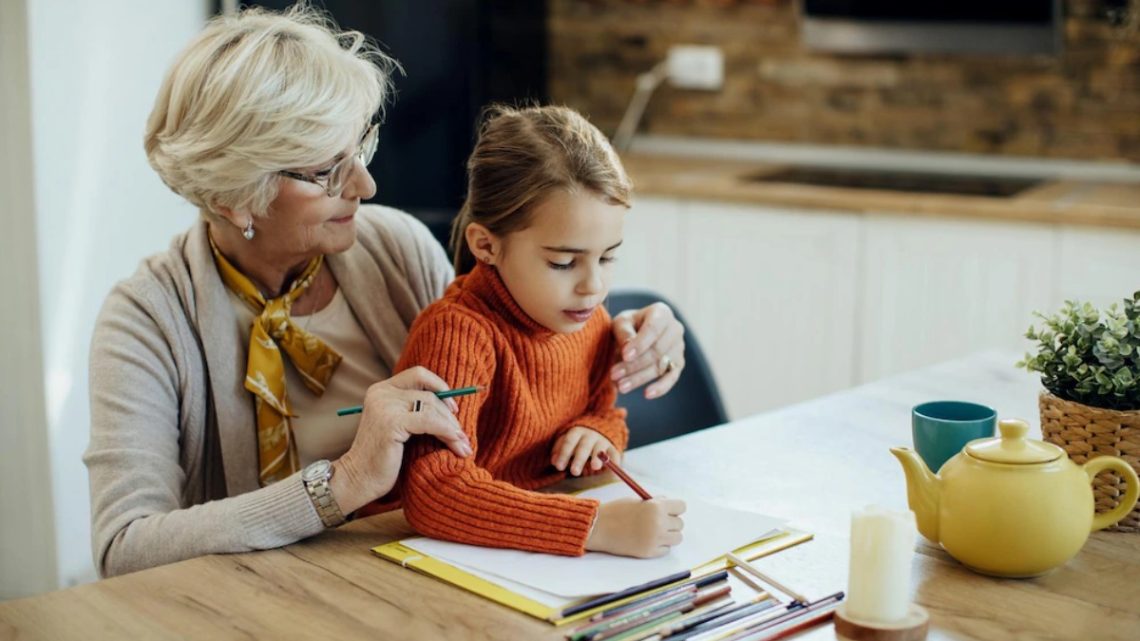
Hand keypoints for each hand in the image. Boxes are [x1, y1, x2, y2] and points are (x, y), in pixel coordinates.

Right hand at [332, 367, 472, 512]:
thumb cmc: (382, 458)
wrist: (358, 480)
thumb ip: (414, 410)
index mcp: (381, 390)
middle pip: (429, 394)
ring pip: (432, 407)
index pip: (419, 374)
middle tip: (463, 436)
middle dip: (450, 416)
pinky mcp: (391, 423)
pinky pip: (430, 421)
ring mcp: (384, 406)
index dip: (440, 387)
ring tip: (463, 446)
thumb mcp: (399, 427)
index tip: (453, 409)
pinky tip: (456, 444)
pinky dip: (447, 432)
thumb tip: (453, 405)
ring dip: (452, 428)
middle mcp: (381, 393)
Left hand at [551, 427, 618, 475]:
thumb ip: (558, 450)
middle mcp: (590, 435)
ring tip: (595, 467)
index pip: (569, 441)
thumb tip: (554, 461)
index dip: (564, 454)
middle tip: (574, 472)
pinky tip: (612, 472)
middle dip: (579, 459)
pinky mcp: (613, 447)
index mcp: (577, 432)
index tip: (559, 467)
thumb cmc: (577, 440)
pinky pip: (615, 455)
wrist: (597, 428)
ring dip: (598, 457)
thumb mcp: (566, 441)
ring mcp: (603, 440)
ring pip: (600, 449)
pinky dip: (615, 463)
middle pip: (584, 446)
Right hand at [586, 497, 685, 557]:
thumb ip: (655, 503)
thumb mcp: (638, 501)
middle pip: (680, 524)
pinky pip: (666, 549)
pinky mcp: (650, 552)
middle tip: (657, 522)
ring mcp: (655, 539)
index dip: (674, 508)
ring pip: (677, 538)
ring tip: (655, 532)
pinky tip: (648, 540)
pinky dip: (660, 545)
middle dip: (670, 522)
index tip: (668, 510)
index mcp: (656, 507)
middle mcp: (659, 523)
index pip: (681, 507)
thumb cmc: (616, 511)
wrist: (599, 528)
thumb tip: (669, 506)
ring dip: (669, 535)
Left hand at [610, 302, 684, 398]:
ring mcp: (679, 347)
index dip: (639, 343)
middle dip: (633, 365)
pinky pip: (672, 378)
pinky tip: (647, 394)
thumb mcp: (621, 323)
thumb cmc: (628, 326)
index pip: (653, 329)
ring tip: (620, 386)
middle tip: (613, 374)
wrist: (636, 333)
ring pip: (660, 366)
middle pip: (656, 351)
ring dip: (639, 378)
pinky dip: (661, 387)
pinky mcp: (678, 364)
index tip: (625, 355)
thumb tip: (628, 348)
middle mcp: (675, 329)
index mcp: (662, 313)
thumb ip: (624, 333)